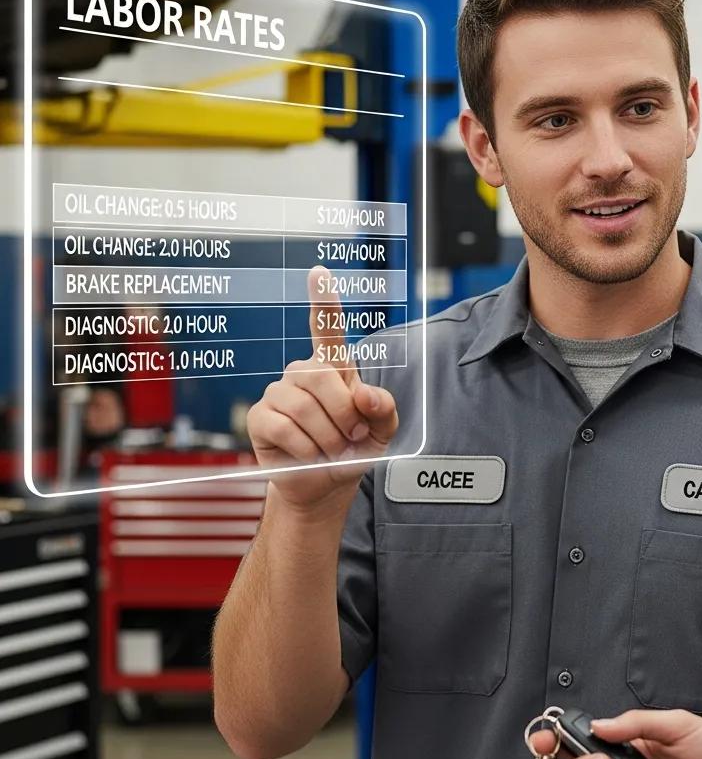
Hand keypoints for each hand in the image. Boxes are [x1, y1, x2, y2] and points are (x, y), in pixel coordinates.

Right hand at [247, 266, 398, 512]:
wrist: (324, 486)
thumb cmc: (352, 451)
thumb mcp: (381, 432)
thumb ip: (384, 409)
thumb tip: (366, 394)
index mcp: (334, 368)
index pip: (327, 328)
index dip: (323, 300)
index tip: (319, 272)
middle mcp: (303, 373)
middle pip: (322, 375)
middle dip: (344, 413)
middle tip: (352, 436)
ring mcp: (279, 392)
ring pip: (304, 406)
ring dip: (327, 436)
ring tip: (333, 450)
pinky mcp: (260, 416)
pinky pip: (285, 426)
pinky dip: (306, 448)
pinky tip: (310, 455)